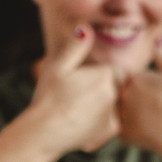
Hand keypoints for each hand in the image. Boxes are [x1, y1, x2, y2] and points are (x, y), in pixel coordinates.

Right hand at [24, 23, 120, 153]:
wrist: (44, 131)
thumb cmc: (49, 96)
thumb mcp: (59, 66)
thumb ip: (76, 47)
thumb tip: (86, 29)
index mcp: (105, 75)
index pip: (116, 70)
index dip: (104, 73)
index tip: (90, 79)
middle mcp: (114, 94)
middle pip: (117, 88)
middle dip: (106, 89)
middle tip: (83, 95)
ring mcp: (113, 114)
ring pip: (116, 105)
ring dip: (105, 106)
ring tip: (81, 108)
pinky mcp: (108, 132)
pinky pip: (112, 123)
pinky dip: (102, 122)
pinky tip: (83, 121)